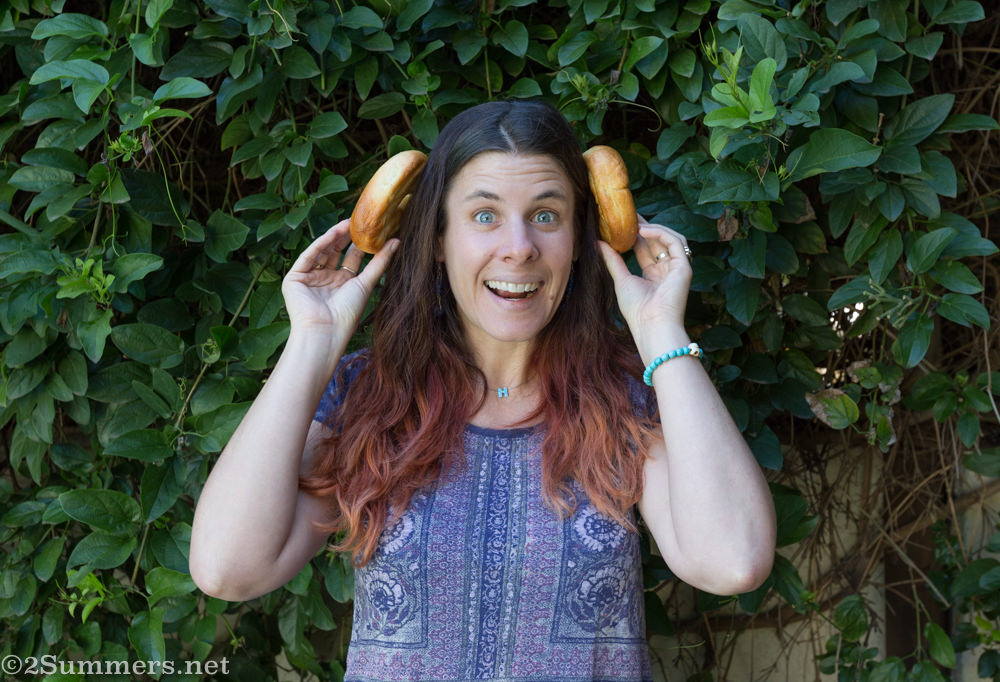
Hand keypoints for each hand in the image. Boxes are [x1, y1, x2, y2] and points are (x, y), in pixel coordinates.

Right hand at [281, 218, 397, 343]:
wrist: (325, 331)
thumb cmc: (348, 313)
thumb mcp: (366, 283)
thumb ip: (380, 262)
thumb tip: (397, 242)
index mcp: (343, 286)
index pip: (351, 260)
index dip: (360, 245)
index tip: (371, 230)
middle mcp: (326, 281)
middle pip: (336, 254)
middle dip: (346, 238)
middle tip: (358, 222)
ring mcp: (310, 279)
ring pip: (322, 252)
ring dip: (334, 238)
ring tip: (348, 223)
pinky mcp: (294, 279)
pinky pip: (308, 257)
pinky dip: (320, 245)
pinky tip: (333, 233)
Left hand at [598, 216, 691, 352]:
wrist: (652, 325)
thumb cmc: (637, 310)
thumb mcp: (621, 280)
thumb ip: (613, 260)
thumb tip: (599, 242)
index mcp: (653, 275)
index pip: (645, 248)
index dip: (636, 234)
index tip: (623, 222)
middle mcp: (666, 270)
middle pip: (657, 241)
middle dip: (644, 226)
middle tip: (629, 213)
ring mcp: (677, 268)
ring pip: (669, 238)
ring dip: (653, 228)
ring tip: (635, 222)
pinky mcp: (684, 267)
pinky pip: (676, 242)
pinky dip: (661, 233)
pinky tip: (644, 230)